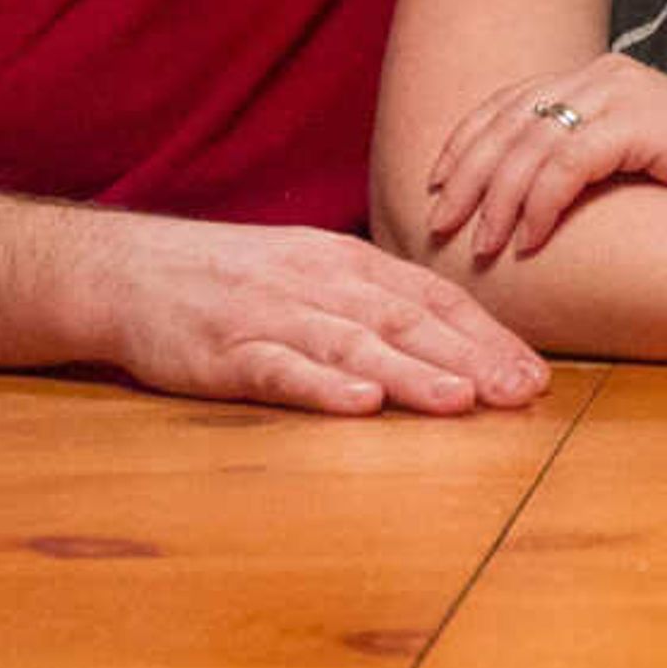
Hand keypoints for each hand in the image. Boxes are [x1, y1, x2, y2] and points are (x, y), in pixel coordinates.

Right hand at [89, 213, 553, 416]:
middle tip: (523, 393)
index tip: (534, 372)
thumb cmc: (236, 280)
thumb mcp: (313, 274)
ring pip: (354, 344)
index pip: (432, 298)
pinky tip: (360, 403)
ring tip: (461, 400)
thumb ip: (376, 303)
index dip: (487, 335)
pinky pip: (280, 369)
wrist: (132, 271)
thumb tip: (455, 341)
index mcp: (347, 264)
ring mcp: (272, 316)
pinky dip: (322, 386)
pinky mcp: (225, 351)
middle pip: (406, 321)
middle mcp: (319, 284)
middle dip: (471, 358)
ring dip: (412, 373)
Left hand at [426, 53, 666, 259]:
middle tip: (436, 224)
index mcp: (597, 76)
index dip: (463, 143)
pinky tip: (528, 241)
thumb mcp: (628, 168)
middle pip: (508, 120)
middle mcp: (604, 73)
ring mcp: (624, 91)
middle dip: (465, 174)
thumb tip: (512, 201)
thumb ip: (578, 164)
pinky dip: (539, 205)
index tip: (432, 188)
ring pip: (530, 144)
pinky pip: (568, 164)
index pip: (508, 102)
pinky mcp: (643, 119)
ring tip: (481, 246)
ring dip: (497, 200)